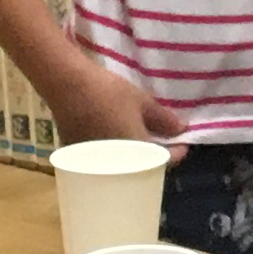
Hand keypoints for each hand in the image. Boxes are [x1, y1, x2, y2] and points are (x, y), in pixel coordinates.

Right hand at [45, 56, 188, 153]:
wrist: (68, 87)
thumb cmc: (110, 93)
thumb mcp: (142, 102)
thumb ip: (164, 119)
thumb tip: (181, 129)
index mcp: (136, 153)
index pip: (164, 160)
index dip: (177, 152)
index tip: (184, 144)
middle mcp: (117, 164)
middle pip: (143, 166)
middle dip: (156, 156)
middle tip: (164, 142)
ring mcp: (97, 162)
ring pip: (123, 165)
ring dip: (135, 156)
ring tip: (142, 140)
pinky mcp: (81, 156)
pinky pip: (106, 160)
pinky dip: (117, 153)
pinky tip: (119, 139)